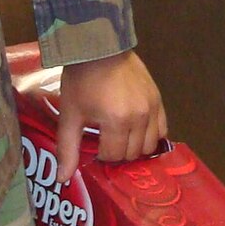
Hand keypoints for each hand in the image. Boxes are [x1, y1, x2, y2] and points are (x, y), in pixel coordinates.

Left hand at [56, 50, 166, 181]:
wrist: (99, 46)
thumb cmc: (81, 79)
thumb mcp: (70, 114)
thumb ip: (68, 149)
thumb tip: (61, 179)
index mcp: (116, 122)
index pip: (113, 156)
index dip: (101, 154)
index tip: (93, 143)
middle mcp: (139, 117)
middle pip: (132, 153)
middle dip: (118, 152)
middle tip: (106, 141)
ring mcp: (152, 108)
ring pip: (149, 145)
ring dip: (135, 146)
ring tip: (121, 136)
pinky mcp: (158, 99)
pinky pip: (163, 129)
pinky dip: (151, 135)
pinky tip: (137, 130)